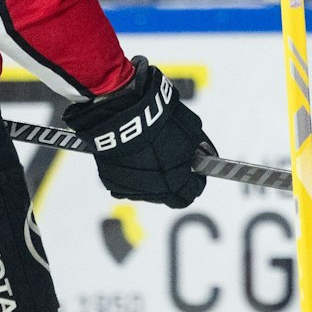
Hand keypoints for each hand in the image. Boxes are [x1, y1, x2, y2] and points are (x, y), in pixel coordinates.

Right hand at [64, 57, 211, 207]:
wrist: (122, 114)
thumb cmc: (158, 121)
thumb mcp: (191, 129)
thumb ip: (197, 147)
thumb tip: (199, 153)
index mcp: (177, 182)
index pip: (193, 192)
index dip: (196, 180)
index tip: (194, 170)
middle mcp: (155, 192)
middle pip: (170, 196)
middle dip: (175, 182)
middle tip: (173, 162)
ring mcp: (131, 189)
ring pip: (147, 191)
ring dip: (152, 179)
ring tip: (149, 154)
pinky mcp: (112, 183)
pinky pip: (126, 183)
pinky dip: (131, 173)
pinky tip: (132, 155)